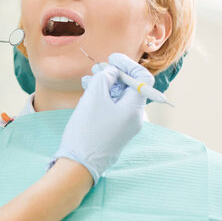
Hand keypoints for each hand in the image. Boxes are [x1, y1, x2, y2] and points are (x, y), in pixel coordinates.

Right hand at [51, 53, 154, 184]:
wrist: (79, 162)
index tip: (112, 58)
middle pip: (130, 87)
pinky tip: (88, 92)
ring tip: (87, 79)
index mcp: (135, 108)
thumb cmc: (88, 128)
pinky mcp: (114, 131)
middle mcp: (134, 117)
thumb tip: (112, 73)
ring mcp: (125, 125)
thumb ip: (105, 78)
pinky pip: (113, 108)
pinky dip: (102, 97)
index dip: (128, 65)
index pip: (142, 78)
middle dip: (113, 74)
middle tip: (96, 68)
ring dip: (105, 85)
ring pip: (119, 97)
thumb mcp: (95, 95)